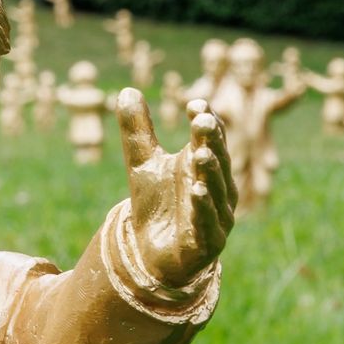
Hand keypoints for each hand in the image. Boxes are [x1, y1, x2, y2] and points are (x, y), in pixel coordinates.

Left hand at [117, 91, 233, 286]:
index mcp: (203, 166)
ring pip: (216, 190)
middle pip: (217, 160)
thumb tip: (126, 90)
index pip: (210, 139)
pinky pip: (207, 221)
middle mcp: (216, 188)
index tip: (194, 104)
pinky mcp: (208, 241)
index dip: (204, 121)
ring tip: (200, 153)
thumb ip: (137, 130)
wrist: (149, 253)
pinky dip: (204, 206)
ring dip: (210, 171)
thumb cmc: (156, 204)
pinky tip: (197, 190)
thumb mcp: (142, 163)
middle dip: (210, 141)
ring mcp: (216, 215)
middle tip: (203, 120)